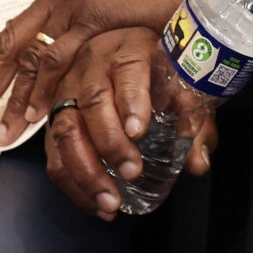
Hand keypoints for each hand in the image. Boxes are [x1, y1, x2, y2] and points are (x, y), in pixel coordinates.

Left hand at [0, 0, 204, 142]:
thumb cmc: (158, 4)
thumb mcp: (112, 15)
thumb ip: (86, 33)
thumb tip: (68, 64)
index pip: (15, 30)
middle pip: (12, 44)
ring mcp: (76, 3)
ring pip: (31, 56)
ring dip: (15, 98)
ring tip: (4, 131)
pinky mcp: (93, 14)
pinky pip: (59, 58)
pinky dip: (45, 89)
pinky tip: (38, 113)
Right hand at [43, 30, 220, 221]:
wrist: (123, 53)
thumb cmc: (157, 72)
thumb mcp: (181, 87)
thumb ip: (194, 122)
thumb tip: (198, 163)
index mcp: (129, 50)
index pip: (128, 68)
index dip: (131, 99)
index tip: (139, 130)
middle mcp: (93, 66)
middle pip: (92, 100)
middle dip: (110, 141)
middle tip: (131, 171)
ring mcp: (67, 91)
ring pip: (65, 129)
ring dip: (85, 170)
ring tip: (109, 201)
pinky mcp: (54, 117)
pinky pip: (54, 152)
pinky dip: (71, 182)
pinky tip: (93, 203)